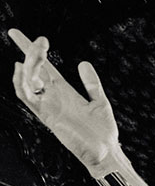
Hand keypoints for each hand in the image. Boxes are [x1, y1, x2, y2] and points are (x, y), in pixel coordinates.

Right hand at [9, 30, 120, 177]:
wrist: (106, 152)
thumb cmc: (103, 131)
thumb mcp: (100, 102)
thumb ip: (91, 83)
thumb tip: (83, 63)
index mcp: (65, 92)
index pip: (44, 67)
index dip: (31, 50)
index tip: (17, 34)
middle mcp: (53, 97)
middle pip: (34, 70)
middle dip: (31, 52)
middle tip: (39, 40)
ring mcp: (48, 106)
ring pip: (28, 81)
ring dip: (29, 64)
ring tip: (36, 51)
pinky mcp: (47, 117)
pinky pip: (27, 98)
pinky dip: (21, 83)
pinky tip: (21, 70)